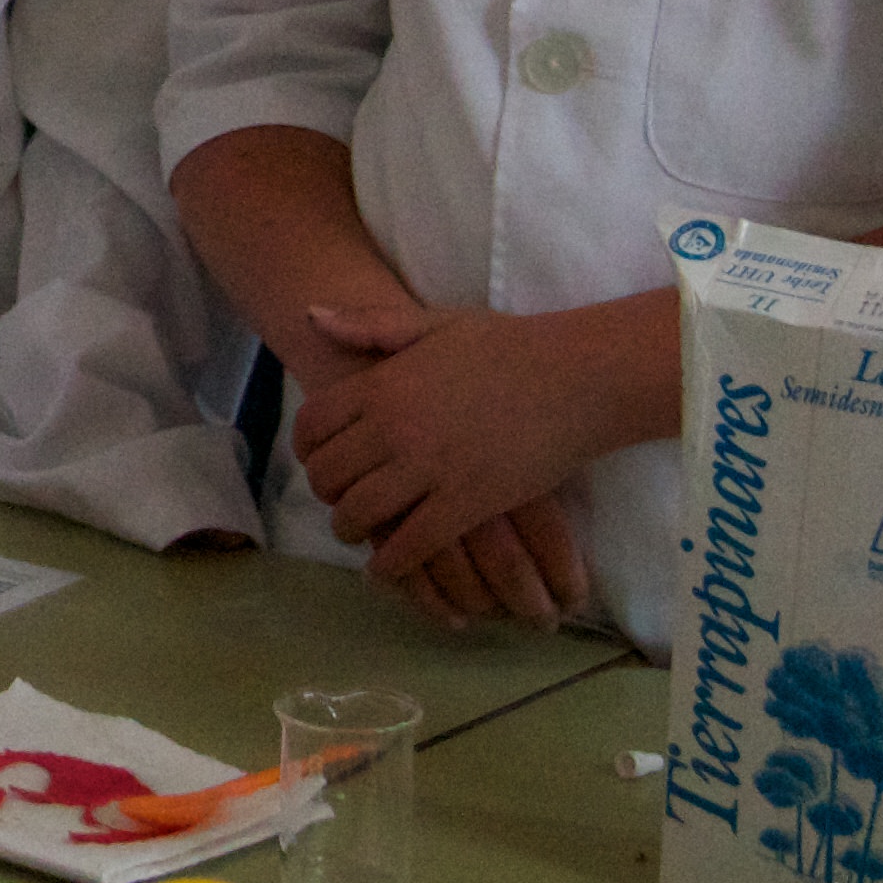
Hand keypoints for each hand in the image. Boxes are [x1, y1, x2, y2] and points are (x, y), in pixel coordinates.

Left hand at [291, 297, 651, 620]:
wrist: (575, 377)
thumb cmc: (507, 346)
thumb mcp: (434, 323)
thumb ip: (370, 325)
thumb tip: (310, 316)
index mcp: (383, 383)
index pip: (313, 426)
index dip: (307, 449)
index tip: (318, 460)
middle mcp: (395, 428)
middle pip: (328, 475)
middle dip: (326, 493)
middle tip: (340, 499)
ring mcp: (428, 469)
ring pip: (359, 515)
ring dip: (350, 529)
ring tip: (358, 532)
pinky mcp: (465, 505)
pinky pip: (409, 546)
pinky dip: (389, 564)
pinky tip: (387, 566)